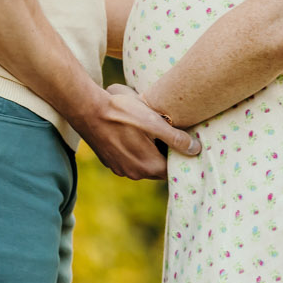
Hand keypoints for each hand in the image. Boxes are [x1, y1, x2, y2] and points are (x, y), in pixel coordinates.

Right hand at [69, 83, 200, 180]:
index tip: (184, 142)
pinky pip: (130, 160)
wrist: (87, 109)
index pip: (173, 168)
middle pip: (159, 168)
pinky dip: (136, 151)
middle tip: (170, 135)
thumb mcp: (153, 122)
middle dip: (166, 154)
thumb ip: (176, 138)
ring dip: (150, 153)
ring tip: (153, 133)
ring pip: (144, 164)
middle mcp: (134, 173)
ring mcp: (120, 169)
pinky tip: (134, 134)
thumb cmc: (121, 113)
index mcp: (149, 166)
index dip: (180, 155)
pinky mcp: (109, 161)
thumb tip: (195, 149)